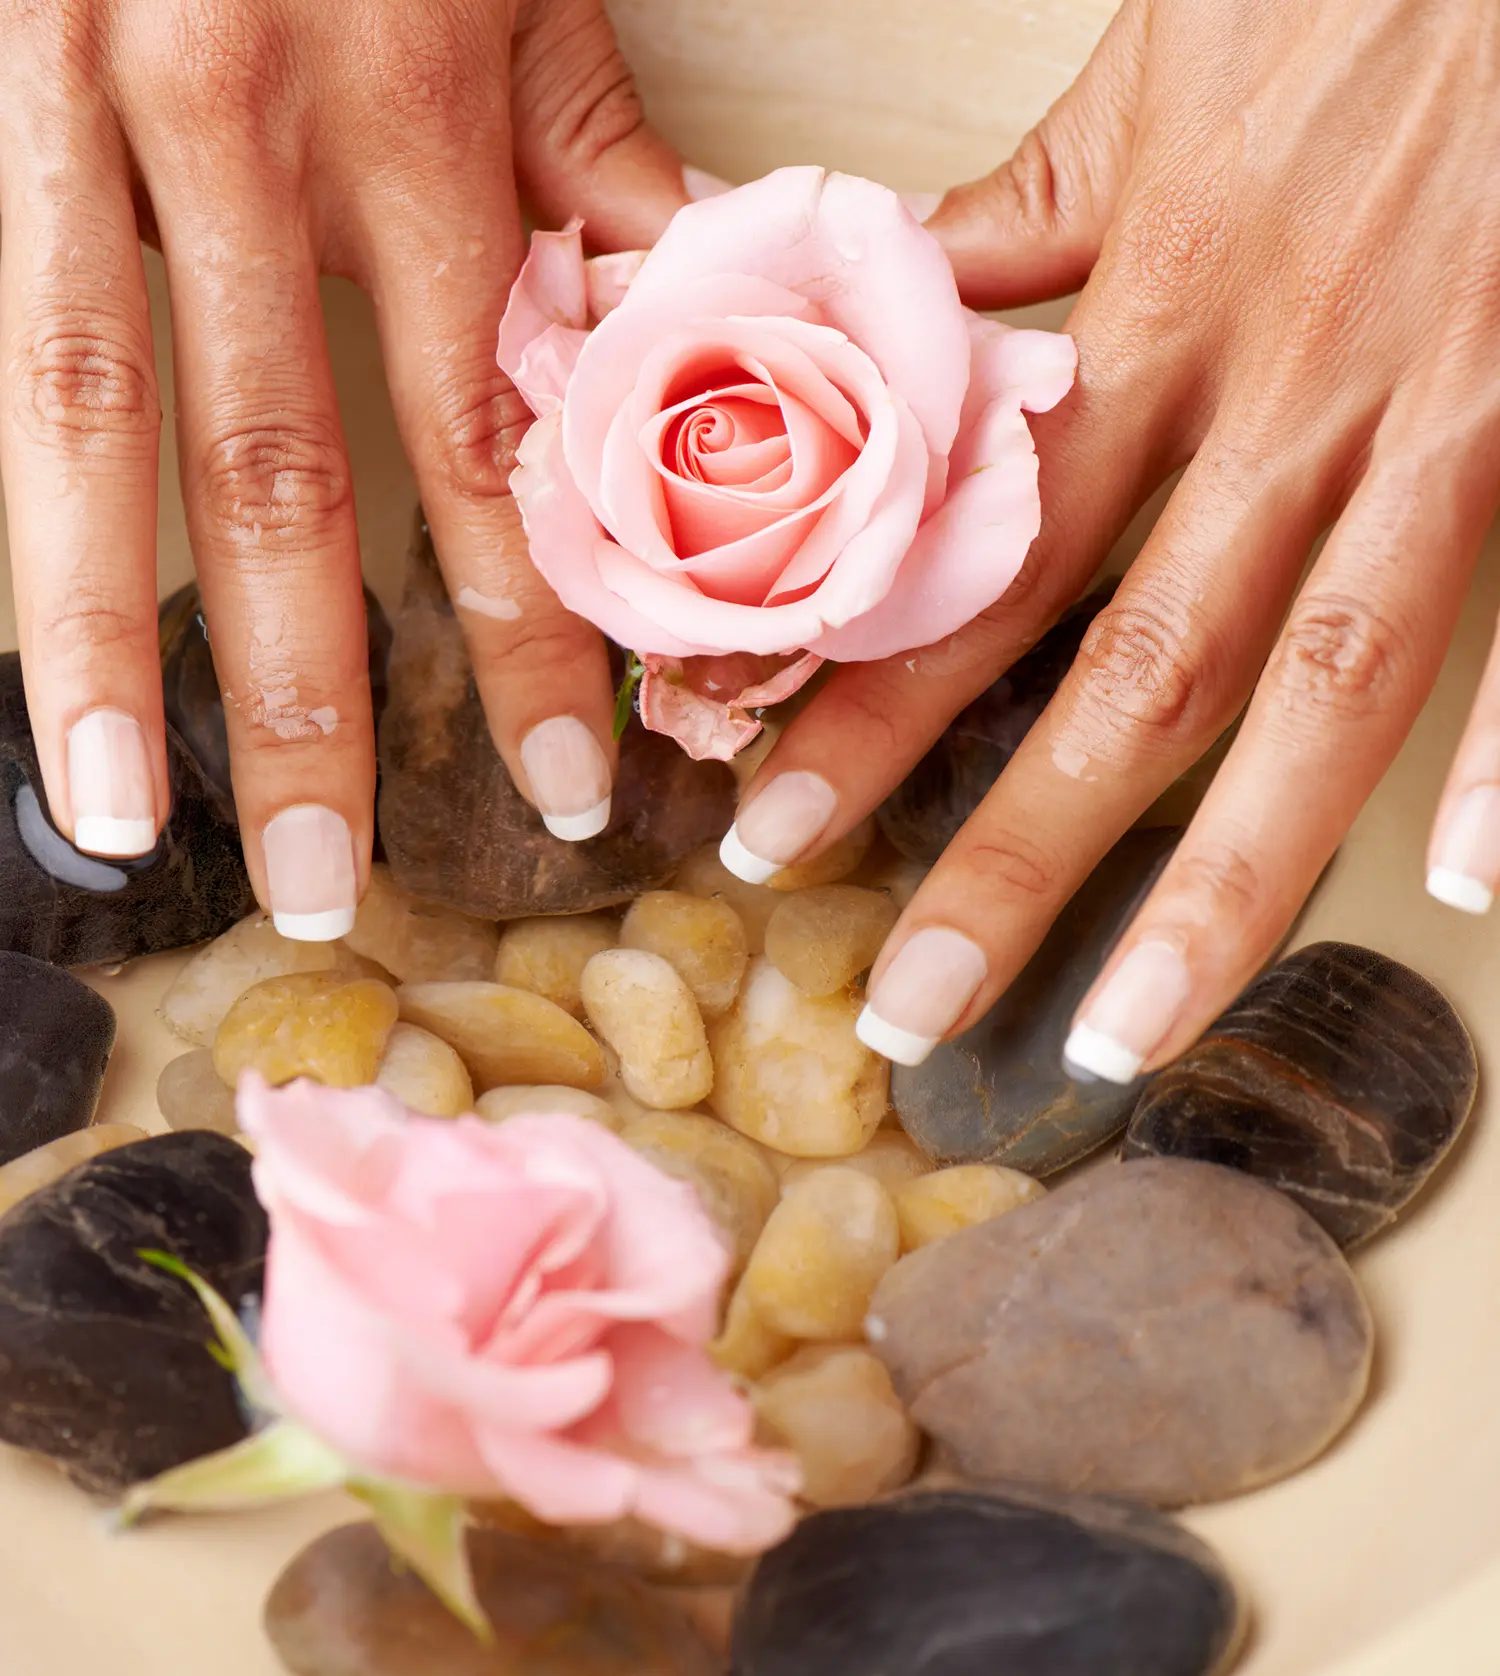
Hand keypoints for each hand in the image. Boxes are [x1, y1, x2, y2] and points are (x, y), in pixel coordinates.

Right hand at [0, 0, 686, 934]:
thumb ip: (594, 174)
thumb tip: (680, 353)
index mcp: (409, 99)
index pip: (490, 434)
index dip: (529, 623)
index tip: (566, 782)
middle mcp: (229, 111)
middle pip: (271, 468)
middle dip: (299, 696)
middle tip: (324, 887)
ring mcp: (66, 87)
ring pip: (76, 411)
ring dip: (93, 641)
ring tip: (107, 824)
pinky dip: (8, 490)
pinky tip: (22, 645)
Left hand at [722, 0, 1499, 1075]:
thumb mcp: (1150, 76)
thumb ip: (1031, 230)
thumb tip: (906, 320)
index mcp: (1163, 313)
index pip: (976, 560)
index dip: (861, 710)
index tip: (761, 829)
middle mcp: (1285, 395)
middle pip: (1125, 670)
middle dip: (1006, 856)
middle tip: (904, 1009)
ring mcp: (1442, 409)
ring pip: (1316, 683)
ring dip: (1219, 880)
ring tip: (1126, 1033)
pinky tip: (1468, 888)